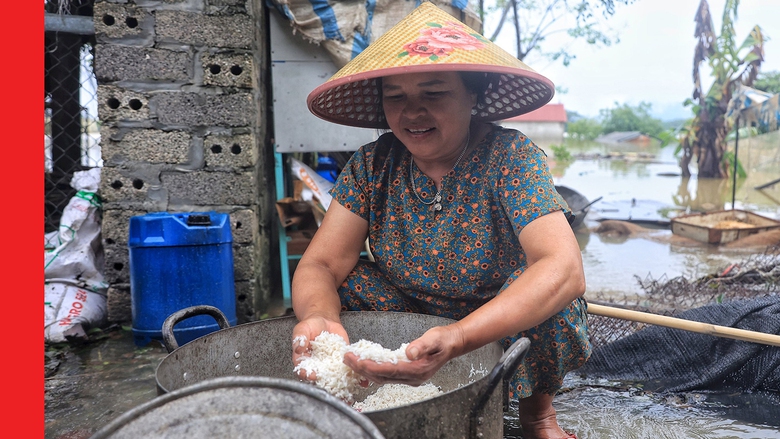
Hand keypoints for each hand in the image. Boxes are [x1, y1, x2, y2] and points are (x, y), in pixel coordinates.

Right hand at [292, 316, 349, 381]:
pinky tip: (349, 369)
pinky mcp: (340, 359)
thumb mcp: (302, 328)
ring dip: (334, 377)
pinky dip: (347, 368)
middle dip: (319, 379)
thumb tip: (298, 349)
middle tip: (321, 378)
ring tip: (336, 376)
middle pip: (316, 376)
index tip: (309, 375)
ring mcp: (328, 363)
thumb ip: (299, 338)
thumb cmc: (311, 325)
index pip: (302, 371)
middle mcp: (316, 364)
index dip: (304, 374)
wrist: (325, 320)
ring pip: (331, 374)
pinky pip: (343, 366)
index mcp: (303, 359)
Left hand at [343, 325, 463, 385]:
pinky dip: (372, 369)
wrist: (452, 344)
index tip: (358, 360)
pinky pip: (386, 374)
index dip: (372, 367)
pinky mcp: (406, 374)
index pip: (389, 371)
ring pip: (382, 377)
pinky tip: (363, 363)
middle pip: (382, 377)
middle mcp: (412, 378)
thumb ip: (421, 346)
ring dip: (364, 370)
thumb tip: (410, 353)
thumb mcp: (434, 339)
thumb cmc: (443, 340)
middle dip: (362, 369)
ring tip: (350, 360)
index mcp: (418, 371)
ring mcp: (409, 378)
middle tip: (347, 358)